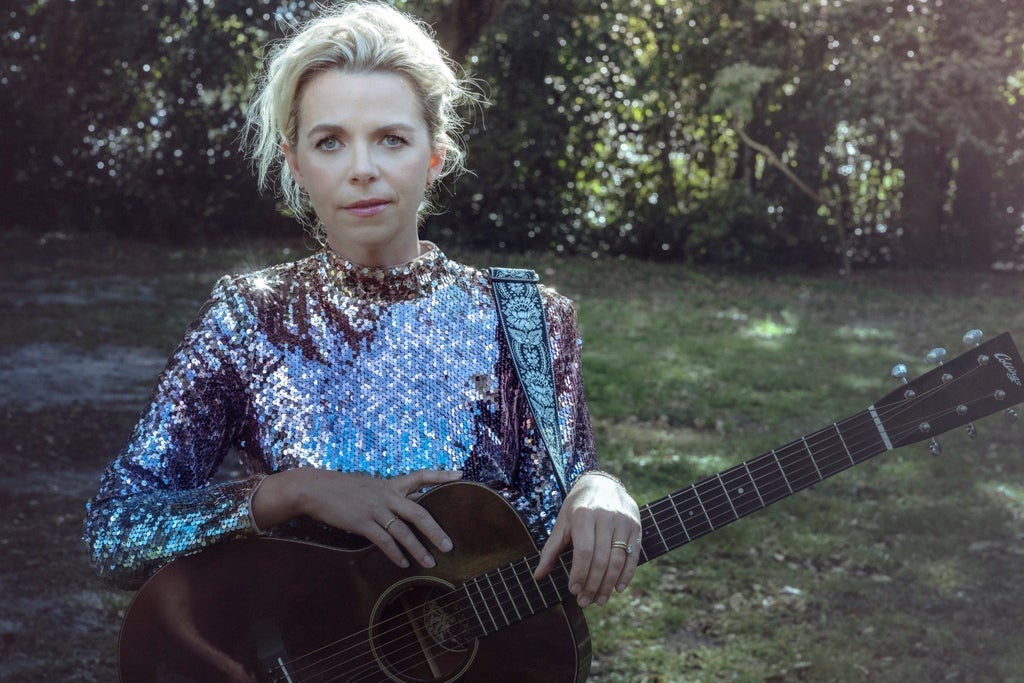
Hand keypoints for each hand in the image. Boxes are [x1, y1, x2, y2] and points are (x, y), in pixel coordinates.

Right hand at [252, 468, 462, 568]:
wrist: (315, 488)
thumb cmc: (342, 489)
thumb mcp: (369, 486)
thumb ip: (388, 495)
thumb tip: (405, 504)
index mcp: (390, 484)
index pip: (421, 475)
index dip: (441, 475)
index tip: (461, 474)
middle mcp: (387, 495)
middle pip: (419, 511)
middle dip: (435, 530)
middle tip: (449, 546)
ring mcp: (375, 508)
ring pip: (403, 531)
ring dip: (418, 549)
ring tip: (430, 563)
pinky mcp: (362, 522)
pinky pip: (383, 541)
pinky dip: (395, 553)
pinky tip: (403, 564)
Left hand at [533, 472, 640, 607]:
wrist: (603, 484)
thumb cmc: (577, 507)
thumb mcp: (562, 523)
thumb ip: (550, 550)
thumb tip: (538, 576)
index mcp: (584, 515)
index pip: (584, 552)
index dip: (579, 574)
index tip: (574, 591)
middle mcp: (606, 517)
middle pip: (601, 559)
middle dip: (593, 584)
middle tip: (585, 602)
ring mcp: (623, 522)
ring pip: (618, 560)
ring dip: (609, 584)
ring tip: (599, 600)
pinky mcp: (636, 526)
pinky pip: (633, 556)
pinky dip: (627, 575)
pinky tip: (618, 589)